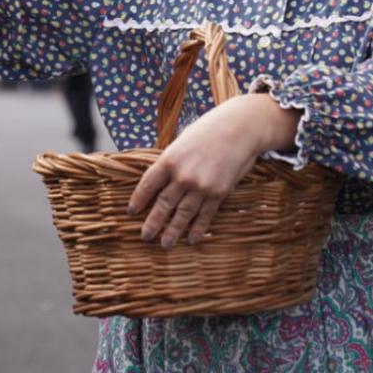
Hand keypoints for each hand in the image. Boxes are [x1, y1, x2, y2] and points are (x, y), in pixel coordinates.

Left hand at [126, 94, 299, 248]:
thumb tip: (161, 179)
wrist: (241, 128)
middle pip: (163, 204)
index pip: (147, 185)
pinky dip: (197, 229)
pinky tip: (191, 239)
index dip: (138, 200)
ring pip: (183, 214)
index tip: (131, 212)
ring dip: (173, 231)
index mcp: (169, 160)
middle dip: (153, 223)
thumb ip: (172, 161)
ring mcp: (201, 187)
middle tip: (145, 236)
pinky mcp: (219, 193)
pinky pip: (205, 215)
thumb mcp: (182, 141)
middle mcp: (182, 176)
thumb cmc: (209, 129)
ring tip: (165, 244)